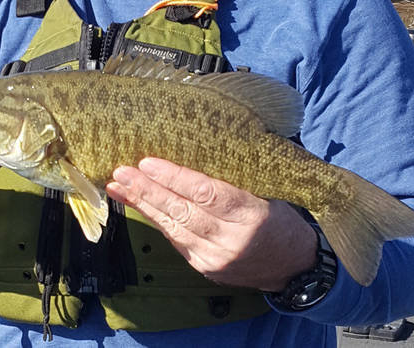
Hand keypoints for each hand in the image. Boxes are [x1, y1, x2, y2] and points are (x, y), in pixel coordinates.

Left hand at [105, 157, 315, 291]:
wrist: (295, 267)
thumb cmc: (281, 218)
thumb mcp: (268, 191)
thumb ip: (235, 177)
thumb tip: (198, 146)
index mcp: (252, 214)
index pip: (207, 193)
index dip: (175, 178)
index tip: (148, 162)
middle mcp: (232, 239)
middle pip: (183, 211)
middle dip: (148, 191)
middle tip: (122, 172)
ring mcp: (217, 257)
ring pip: (173, 228)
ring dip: (143, 205)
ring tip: (119, 186)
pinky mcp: (206, 268)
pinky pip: (176, 240)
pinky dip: (156, 220)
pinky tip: (137, 205)